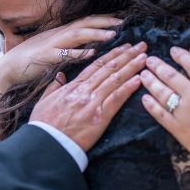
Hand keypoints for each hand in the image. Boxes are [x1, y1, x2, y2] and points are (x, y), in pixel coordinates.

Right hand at [0, 16, 121, 89]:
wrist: (8, 68)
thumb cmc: (30, 60)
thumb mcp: (52, 49)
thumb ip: (68, 45)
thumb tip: (86, 44)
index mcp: (61, 33)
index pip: (85, 22)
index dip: (103, 19)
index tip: (120, 20)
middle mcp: (58, 35)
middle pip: (85, 23)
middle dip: (104, 22)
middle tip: (123, 23)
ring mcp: (51, 44)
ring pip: (77, 34)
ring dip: (95, 34)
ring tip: (112, 35)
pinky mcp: (45, 56)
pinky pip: (64, 53)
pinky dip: (78, 52)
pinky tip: (91, 53)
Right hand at [30, 42, 146, 151]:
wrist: (47, 144)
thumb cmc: (44, 125)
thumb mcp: (44, 101)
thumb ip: (54, 86)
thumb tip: (61, 75)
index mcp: (73, 86)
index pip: (96, 65)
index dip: (113, 54)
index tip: (124, 46)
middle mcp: (85, 91)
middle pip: (110, 68)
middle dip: (127, 55)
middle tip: (142, 45)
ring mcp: (93, 103)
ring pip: (116, 80)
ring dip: (132, 67)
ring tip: (145, 57)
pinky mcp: (100, 117)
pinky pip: (117, 99)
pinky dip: (129, 88)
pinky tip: (139, 79)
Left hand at [140, 46, 189, 175]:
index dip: (180, 55)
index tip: (172, 50)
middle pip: (171, 76)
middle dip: (158, 66)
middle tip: (149, 60)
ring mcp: (185, 113)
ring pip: (162, 93)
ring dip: (151, 82)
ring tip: (143, 75)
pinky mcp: (179, 130)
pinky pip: (160, 115)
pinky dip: (150, 105)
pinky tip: (145, 98)